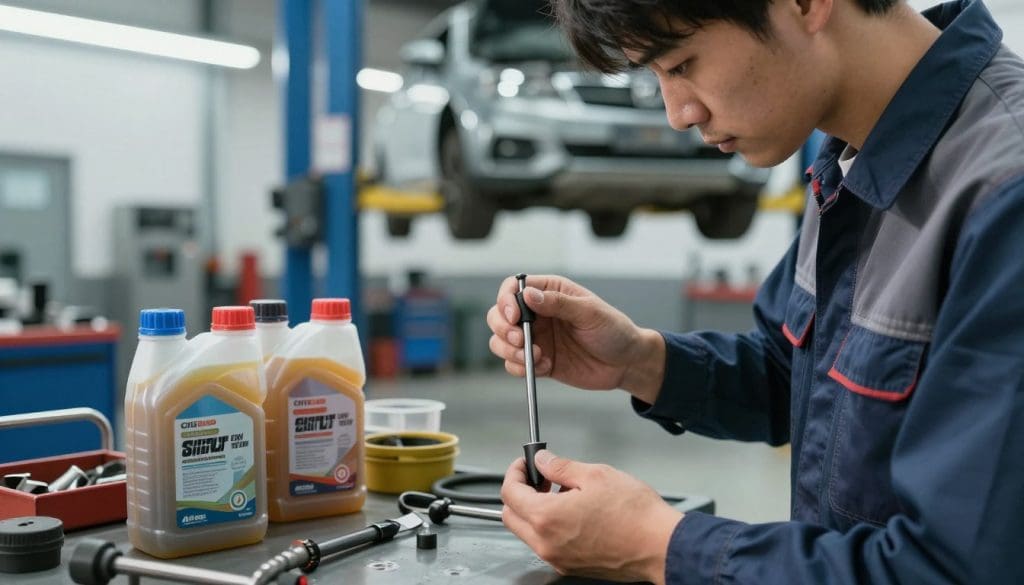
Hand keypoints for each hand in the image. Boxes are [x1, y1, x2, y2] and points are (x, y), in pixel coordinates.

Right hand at [486, 274, 664, 401]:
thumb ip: (559, 304)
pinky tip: (546, 367)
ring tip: (534, 357)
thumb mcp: (590, 312)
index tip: (513, 317)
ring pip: (501, 341)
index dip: (506, 300)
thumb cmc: (615, 330)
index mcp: (550, 293)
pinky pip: (514, 364)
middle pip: (499, 314)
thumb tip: (528, 295)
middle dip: (502, 328)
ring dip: (508, 350)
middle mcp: (538, 314)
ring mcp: (536, 338)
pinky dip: (521, 368)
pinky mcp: (538, 361)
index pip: (513, 288)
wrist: (627, 364)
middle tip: (519, 340)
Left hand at [501, 450, 682, 583]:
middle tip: (540, 477)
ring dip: (535, 510)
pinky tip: (573, 510)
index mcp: (547, 518)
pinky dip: (549, 525)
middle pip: (512, 516)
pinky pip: (547, 544)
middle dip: (520, 492)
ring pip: (528, 532)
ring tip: (562, 492)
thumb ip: (560, 467)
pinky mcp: (571, 566)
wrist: (661, 547)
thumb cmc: (635, 515)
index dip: (515, 472)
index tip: (526, 463)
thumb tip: (543, 461)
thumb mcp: (595, 475)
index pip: (510, 493)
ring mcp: (558, 559)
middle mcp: (547, 544)